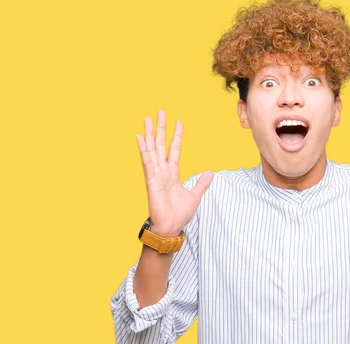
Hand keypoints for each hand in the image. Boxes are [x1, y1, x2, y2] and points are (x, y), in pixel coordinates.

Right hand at [136, 109, 212, 236]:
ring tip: (147, 118)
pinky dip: (143, 149)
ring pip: (152, 149)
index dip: (177, 136)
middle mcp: (162, 170)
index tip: (178, 122)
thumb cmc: (179, 214)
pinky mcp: (151, 180)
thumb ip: (202, 183)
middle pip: (160, 144)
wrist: (171, 226)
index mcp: (172, 173)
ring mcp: (155, 174)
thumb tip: (210, 171)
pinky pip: (146, 161)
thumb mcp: (195, 195)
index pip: (174, 149)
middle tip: (160, 111)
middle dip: (160, 128)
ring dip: (149, 133)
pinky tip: (139, 137)